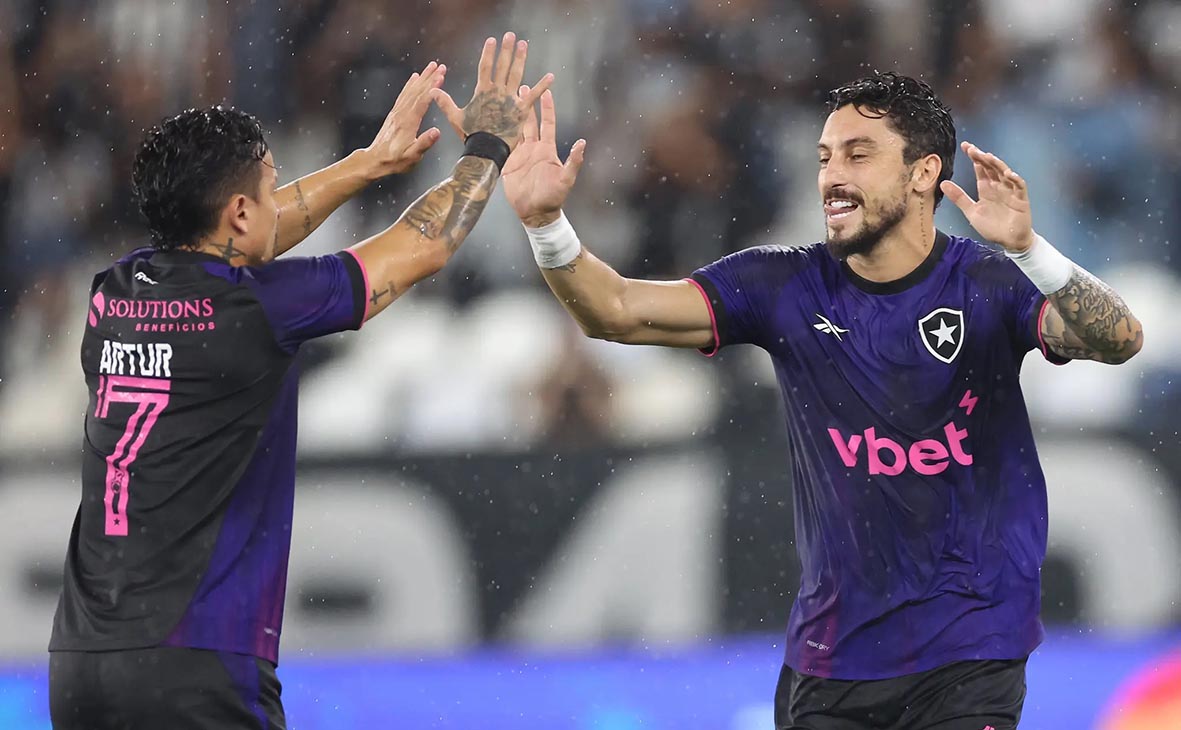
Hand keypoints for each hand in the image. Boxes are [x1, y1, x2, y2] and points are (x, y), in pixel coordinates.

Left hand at [357, 61, 446, 177]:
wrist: (375, 160)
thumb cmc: (395, 160)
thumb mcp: (412, 156)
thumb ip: (424, 143)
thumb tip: (437, 132)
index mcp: (408, 122)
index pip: (423, 100)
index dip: (432, 87)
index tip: (441, 76)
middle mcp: (402, 114)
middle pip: (417, 91)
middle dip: (430, 77)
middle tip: (440, 66)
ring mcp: (397, 112)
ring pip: (411, 90)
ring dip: (422, 77)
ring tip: (431, 66)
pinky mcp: (394, 113)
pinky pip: (403, 94)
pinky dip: (410, 84)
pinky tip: (414, 78)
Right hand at [430, 32, 553, 149]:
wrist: (485, 150)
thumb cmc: (471, 135)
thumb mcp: (455, 117)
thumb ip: (445, 102)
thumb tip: (431, 91)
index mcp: (482, 91)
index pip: (485, 66)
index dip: (488, 52)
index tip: (491, 40)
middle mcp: (497, 92)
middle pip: (502, 66)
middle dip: (506, 50)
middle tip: (510, 35)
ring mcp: (510, 99)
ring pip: (516, 74)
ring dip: (520, 58)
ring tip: (524, 44)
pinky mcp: (521, 110)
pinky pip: (534, 95)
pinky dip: (543, 86)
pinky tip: (551, 76)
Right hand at [502, 87, 585, 227]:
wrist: (535, 213)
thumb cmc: (553, 197)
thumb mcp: (566, 180)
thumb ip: (573, 162)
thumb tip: (583, 143)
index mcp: (547, 149)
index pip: (547, 123)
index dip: (546, 107)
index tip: (546, 91)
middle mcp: (533, 149)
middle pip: (529, 122)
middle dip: (526, 105)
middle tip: (520, 87)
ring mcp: (520, 155)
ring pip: (515, 131)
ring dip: (511, 116)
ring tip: (505, 100)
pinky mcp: (508, 163)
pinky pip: (503, 145)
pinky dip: (498, 134)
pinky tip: (492, 122)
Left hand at [940, 142, 1034, 251]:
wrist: (1009, 241)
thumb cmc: (992, 226)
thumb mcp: (971, 211)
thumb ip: (959, 197)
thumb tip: (943, 183)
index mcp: (986, 188)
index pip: (980, 169)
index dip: (974, 157)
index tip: (966, 146)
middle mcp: (998, 186)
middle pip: (991, 168)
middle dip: (982, 157)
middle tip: (972, 149)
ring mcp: (1010, 191)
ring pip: (1004, 174)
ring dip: (997, 165)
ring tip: (988, 157)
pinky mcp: (1021, 200)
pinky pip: (1019, 187)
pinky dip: (1015, 180)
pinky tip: (1008, 174)